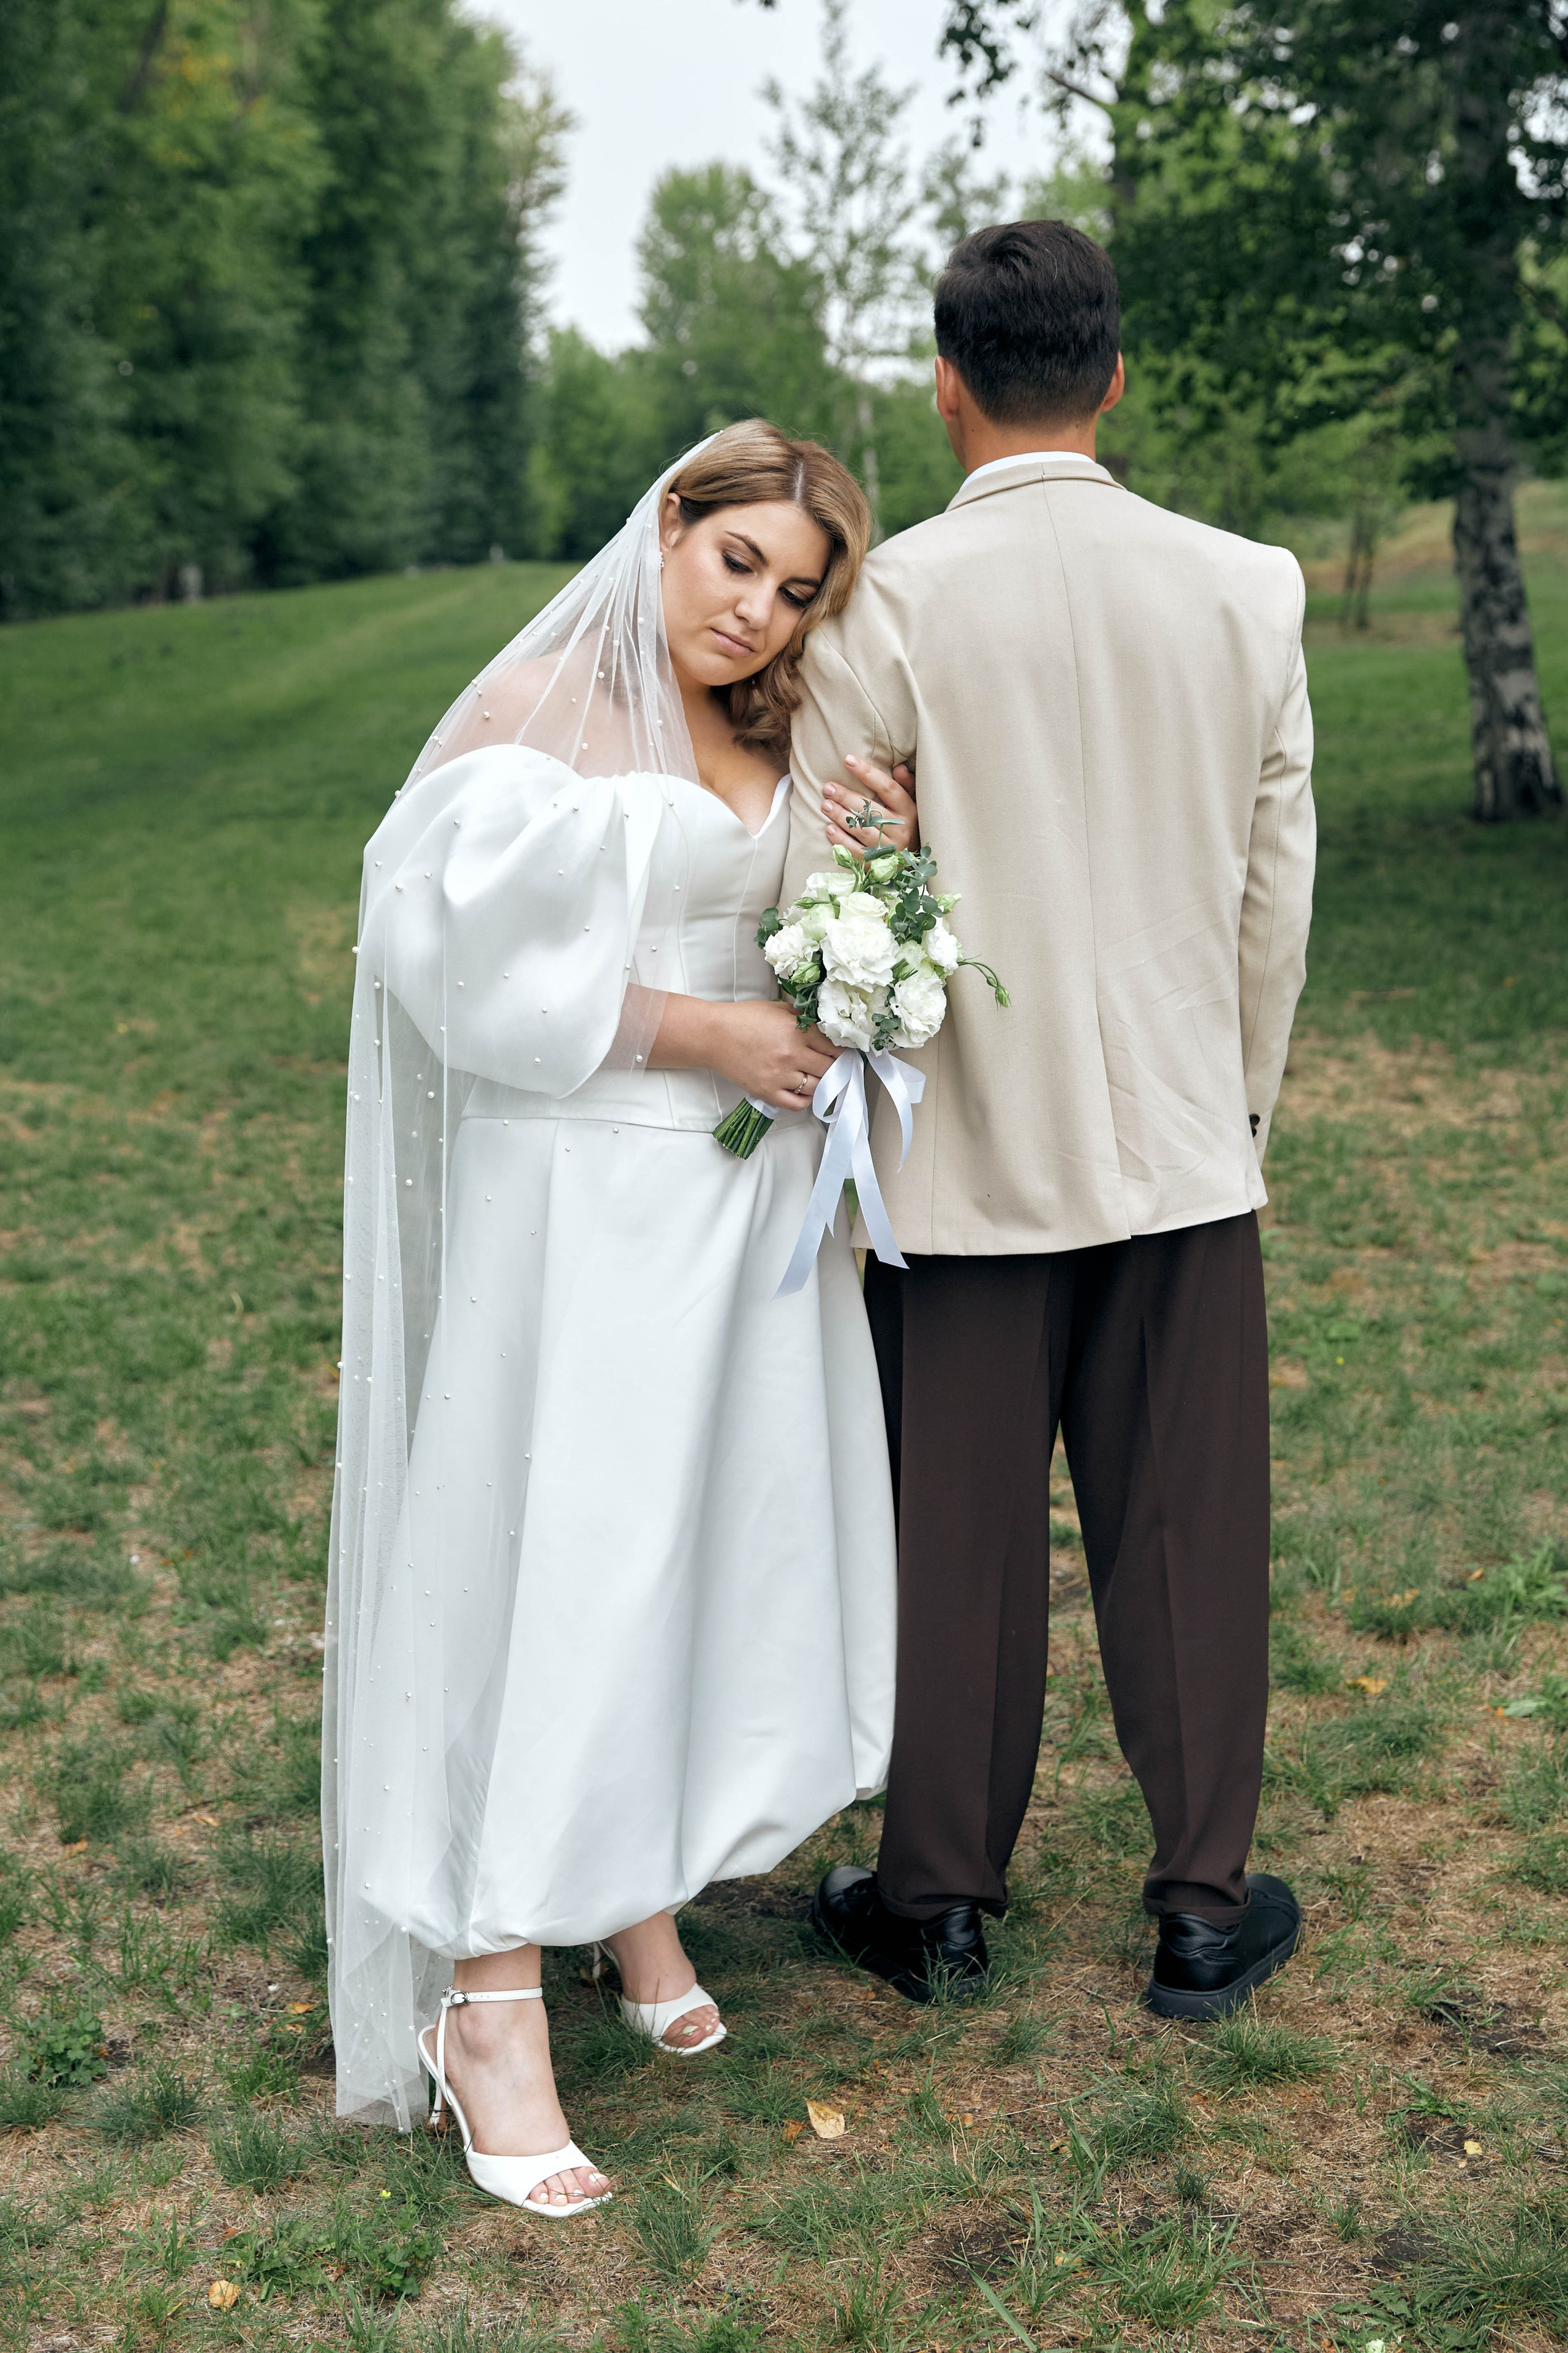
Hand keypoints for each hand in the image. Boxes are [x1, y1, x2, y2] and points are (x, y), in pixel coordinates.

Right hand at [656, 997, 837, 1111]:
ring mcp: (779, 1076)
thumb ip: (803, 1019)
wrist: (713, 1036)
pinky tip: (805, 1091)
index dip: (839, 1050)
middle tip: (832, 1064)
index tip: (840, 1051)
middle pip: (829, 1068)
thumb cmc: (744, 1018)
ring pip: (816, 1087)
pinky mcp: (767, 1092)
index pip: (833, 1047)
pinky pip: (797, 1104)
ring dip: (821, 1082)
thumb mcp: (779, 1008)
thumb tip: (826, 1028)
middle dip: (834, 1066)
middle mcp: (791, 1055)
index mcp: (796, 1031)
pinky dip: (806, 1100)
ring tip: (817, 1076)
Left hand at [823, 756, 917, 854]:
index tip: (848, 760)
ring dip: (841, 817)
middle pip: (871, 810)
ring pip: (862, 830)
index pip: (888, 787)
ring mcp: (890, 849)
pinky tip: (829, 829)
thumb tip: (898, 767)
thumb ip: (907, 786)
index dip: (868, 773)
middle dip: (846, 797)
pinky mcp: (879, 865)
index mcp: (909, 810)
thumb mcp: (913, 804)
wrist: (912, 863)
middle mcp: (901, 829)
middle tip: (828, 788)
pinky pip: (857, 852)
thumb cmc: (908, 826)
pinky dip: (842, 841)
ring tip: (825, 805)